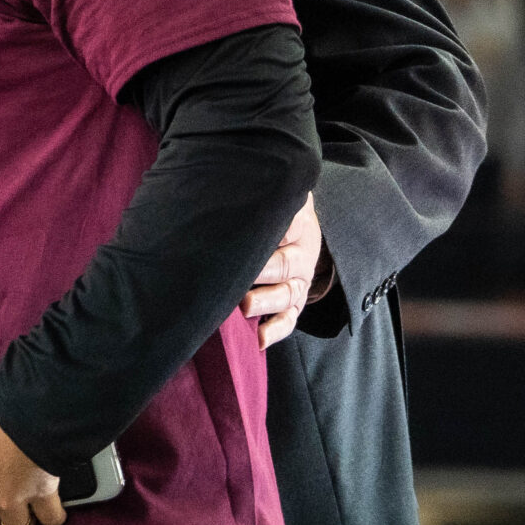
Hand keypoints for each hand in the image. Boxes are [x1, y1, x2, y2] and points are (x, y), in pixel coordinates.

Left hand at [245, 192, 323, 349]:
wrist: (298, 228)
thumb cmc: (273, 212)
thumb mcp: (274, 199)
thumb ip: (254, 193)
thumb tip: (223, 185)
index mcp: (296, 224)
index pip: (286, 225)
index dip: (269, 231)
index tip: (243, 234)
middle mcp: (301, 254)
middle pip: (284, 264)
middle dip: (262, 272)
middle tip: (239, 276)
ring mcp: (298, 281)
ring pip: (287, 294)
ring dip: (266, 302)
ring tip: (245, 306)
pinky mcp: (294, 302)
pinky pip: (289, 320)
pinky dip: (276, 330)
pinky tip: (260, 339)